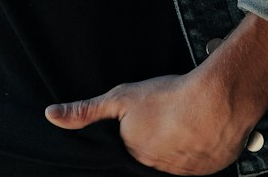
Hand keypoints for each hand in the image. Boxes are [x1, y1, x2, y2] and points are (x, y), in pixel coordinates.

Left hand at [45, 13, 267, 174]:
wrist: (216, 104)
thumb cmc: (167, 98)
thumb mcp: (120, 97)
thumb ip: (85, 111)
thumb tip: (51, 116)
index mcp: (134, 155)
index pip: (130, 148)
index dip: (138, 132)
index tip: (146, 122)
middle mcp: (157, 169)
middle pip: (152, 153)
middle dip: (157, 137)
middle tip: (166, 116)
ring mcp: (184, 173)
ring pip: (176, 157)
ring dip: (179, 142)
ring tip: (184, 119)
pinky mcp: (209, 171)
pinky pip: (200, 160)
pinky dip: (200, 146)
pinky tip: (201, 128)